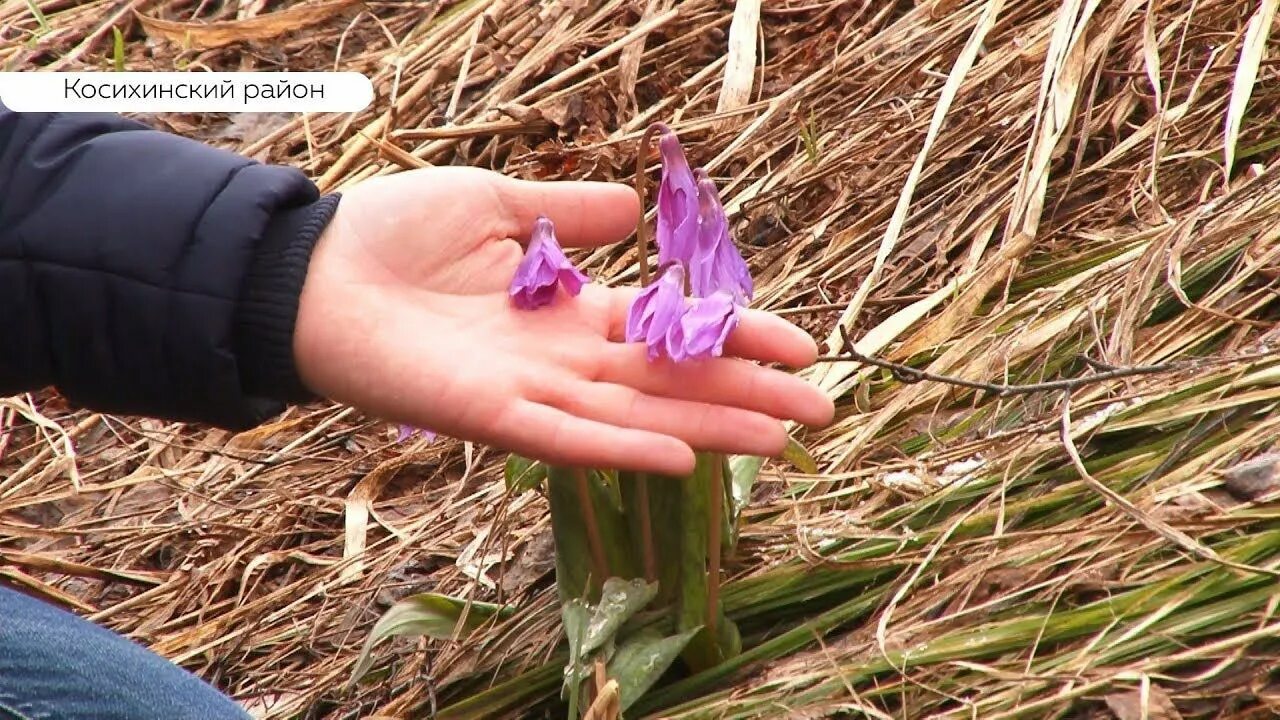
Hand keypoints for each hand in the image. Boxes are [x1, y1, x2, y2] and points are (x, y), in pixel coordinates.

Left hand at [292, 166, 833, 474]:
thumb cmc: (393, 234)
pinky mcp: (492, 416)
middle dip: (747, 394)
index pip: (670, 329)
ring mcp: (533, 392)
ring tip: (784, 437)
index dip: (734, 336)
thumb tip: (633, 207)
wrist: (312, 271)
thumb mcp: (496, 201)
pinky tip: (684, 458)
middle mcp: (564, 359)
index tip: (800, 342)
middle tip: (822, 408)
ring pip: (639, 414)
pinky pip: (570, 439)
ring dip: (710, 427)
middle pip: (672, 380)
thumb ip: (569, 213)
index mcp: (570, 310)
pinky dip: (626, 451)